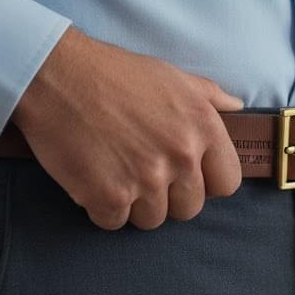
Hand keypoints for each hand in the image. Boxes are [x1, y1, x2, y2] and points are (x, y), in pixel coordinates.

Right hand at [10, 25, 244, 229]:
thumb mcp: (172, 76)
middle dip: (168, 197)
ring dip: (134, 204)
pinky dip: (101, 208)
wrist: (58, 74)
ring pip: (152, 220)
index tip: (185, 175)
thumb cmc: (115, 72)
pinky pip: (114, 222)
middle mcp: (181, 156)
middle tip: (142, 172)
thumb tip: (236, 106)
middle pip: (190, 209)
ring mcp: (146, 179)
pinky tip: (92, 178)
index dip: (206, 183)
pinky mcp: (109, 196)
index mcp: (202, 127)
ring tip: (115, 171)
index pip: (227, 183)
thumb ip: (209, 95)